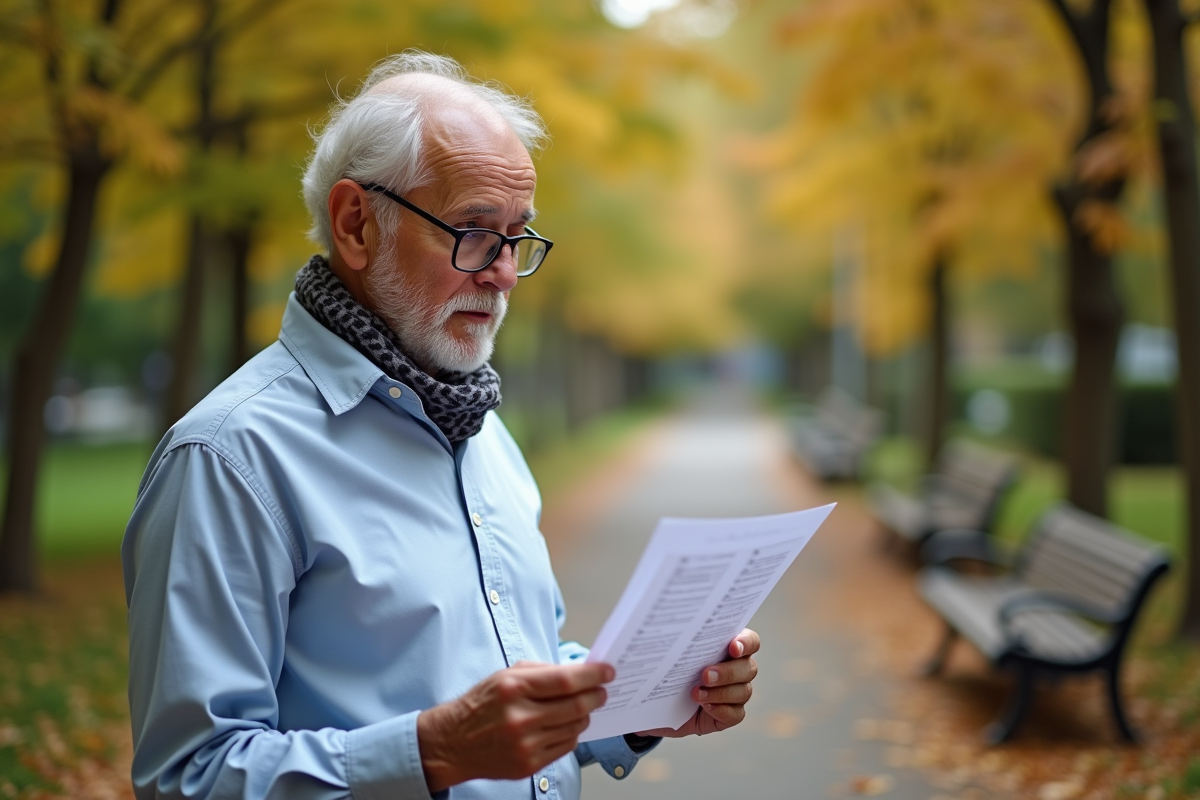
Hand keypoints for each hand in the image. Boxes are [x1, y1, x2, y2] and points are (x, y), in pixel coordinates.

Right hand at [417, 660, 612, 791]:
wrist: (454, 742)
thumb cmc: (483, 704)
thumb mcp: (506, 675)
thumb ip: (542, 671)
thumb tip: (580, 671)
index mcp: (513, 687)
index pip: (565, 680)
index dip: (592, 675)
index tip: (607, 672)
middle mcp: (519, 717)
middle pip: (576, 705)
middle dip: (596, 696)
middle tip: (602, 691)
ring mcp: (525, 744)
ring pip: (575, 727)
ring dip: (584, 715)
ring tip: (581, 707)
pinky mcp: (529, 765)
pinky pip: (566, 746)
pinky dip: (571, 733)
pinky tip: (563, 725)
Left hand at [636, 629, 759, 737]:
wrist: (658, 708)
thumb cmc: (662, 676)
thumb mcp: (657, 661)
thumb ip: (656, 649)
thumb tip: (633, 643)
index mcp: (725, 646)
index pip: (749, 640)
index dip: (745, 642)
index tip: (731, 646)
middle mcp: (736, 668)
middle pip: (748, 667)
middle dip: (728, 671)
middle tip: (704, 674)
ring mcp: (735, 692)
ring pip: (744, 690)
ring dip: (721, 692)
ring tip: (695, 694)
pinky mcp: (730, 714)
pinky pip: (736, 713)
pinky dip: (722, 710)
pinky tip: (704, 708)